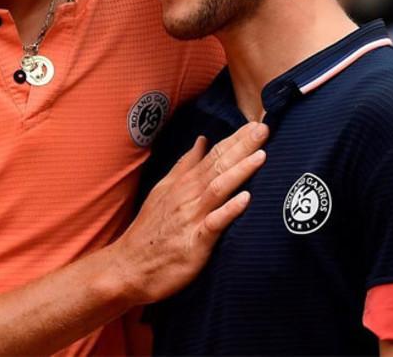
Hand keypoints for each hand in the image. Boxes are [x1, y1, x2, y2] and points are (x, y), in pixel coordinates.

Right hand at [110, 122, 268, 304]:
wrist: (127, 269)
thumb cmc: (149, 231)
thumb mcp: (163, 191)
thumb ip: (184, 166)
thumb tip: (201, 141)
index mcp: (184, 184)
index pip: (214, 155)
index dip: (236, 139)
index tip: (256, 123)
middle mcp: (189, 196)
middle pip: (219, 166)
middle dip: (243, 146)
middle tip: (264, 128)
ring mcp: (191, 218)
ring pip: (218, 189)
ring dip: (240, 171)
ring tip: (261, 156)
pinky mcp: (194, 243)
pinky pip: (214, 224)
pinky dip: (229, 210)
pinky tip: (246, 199)